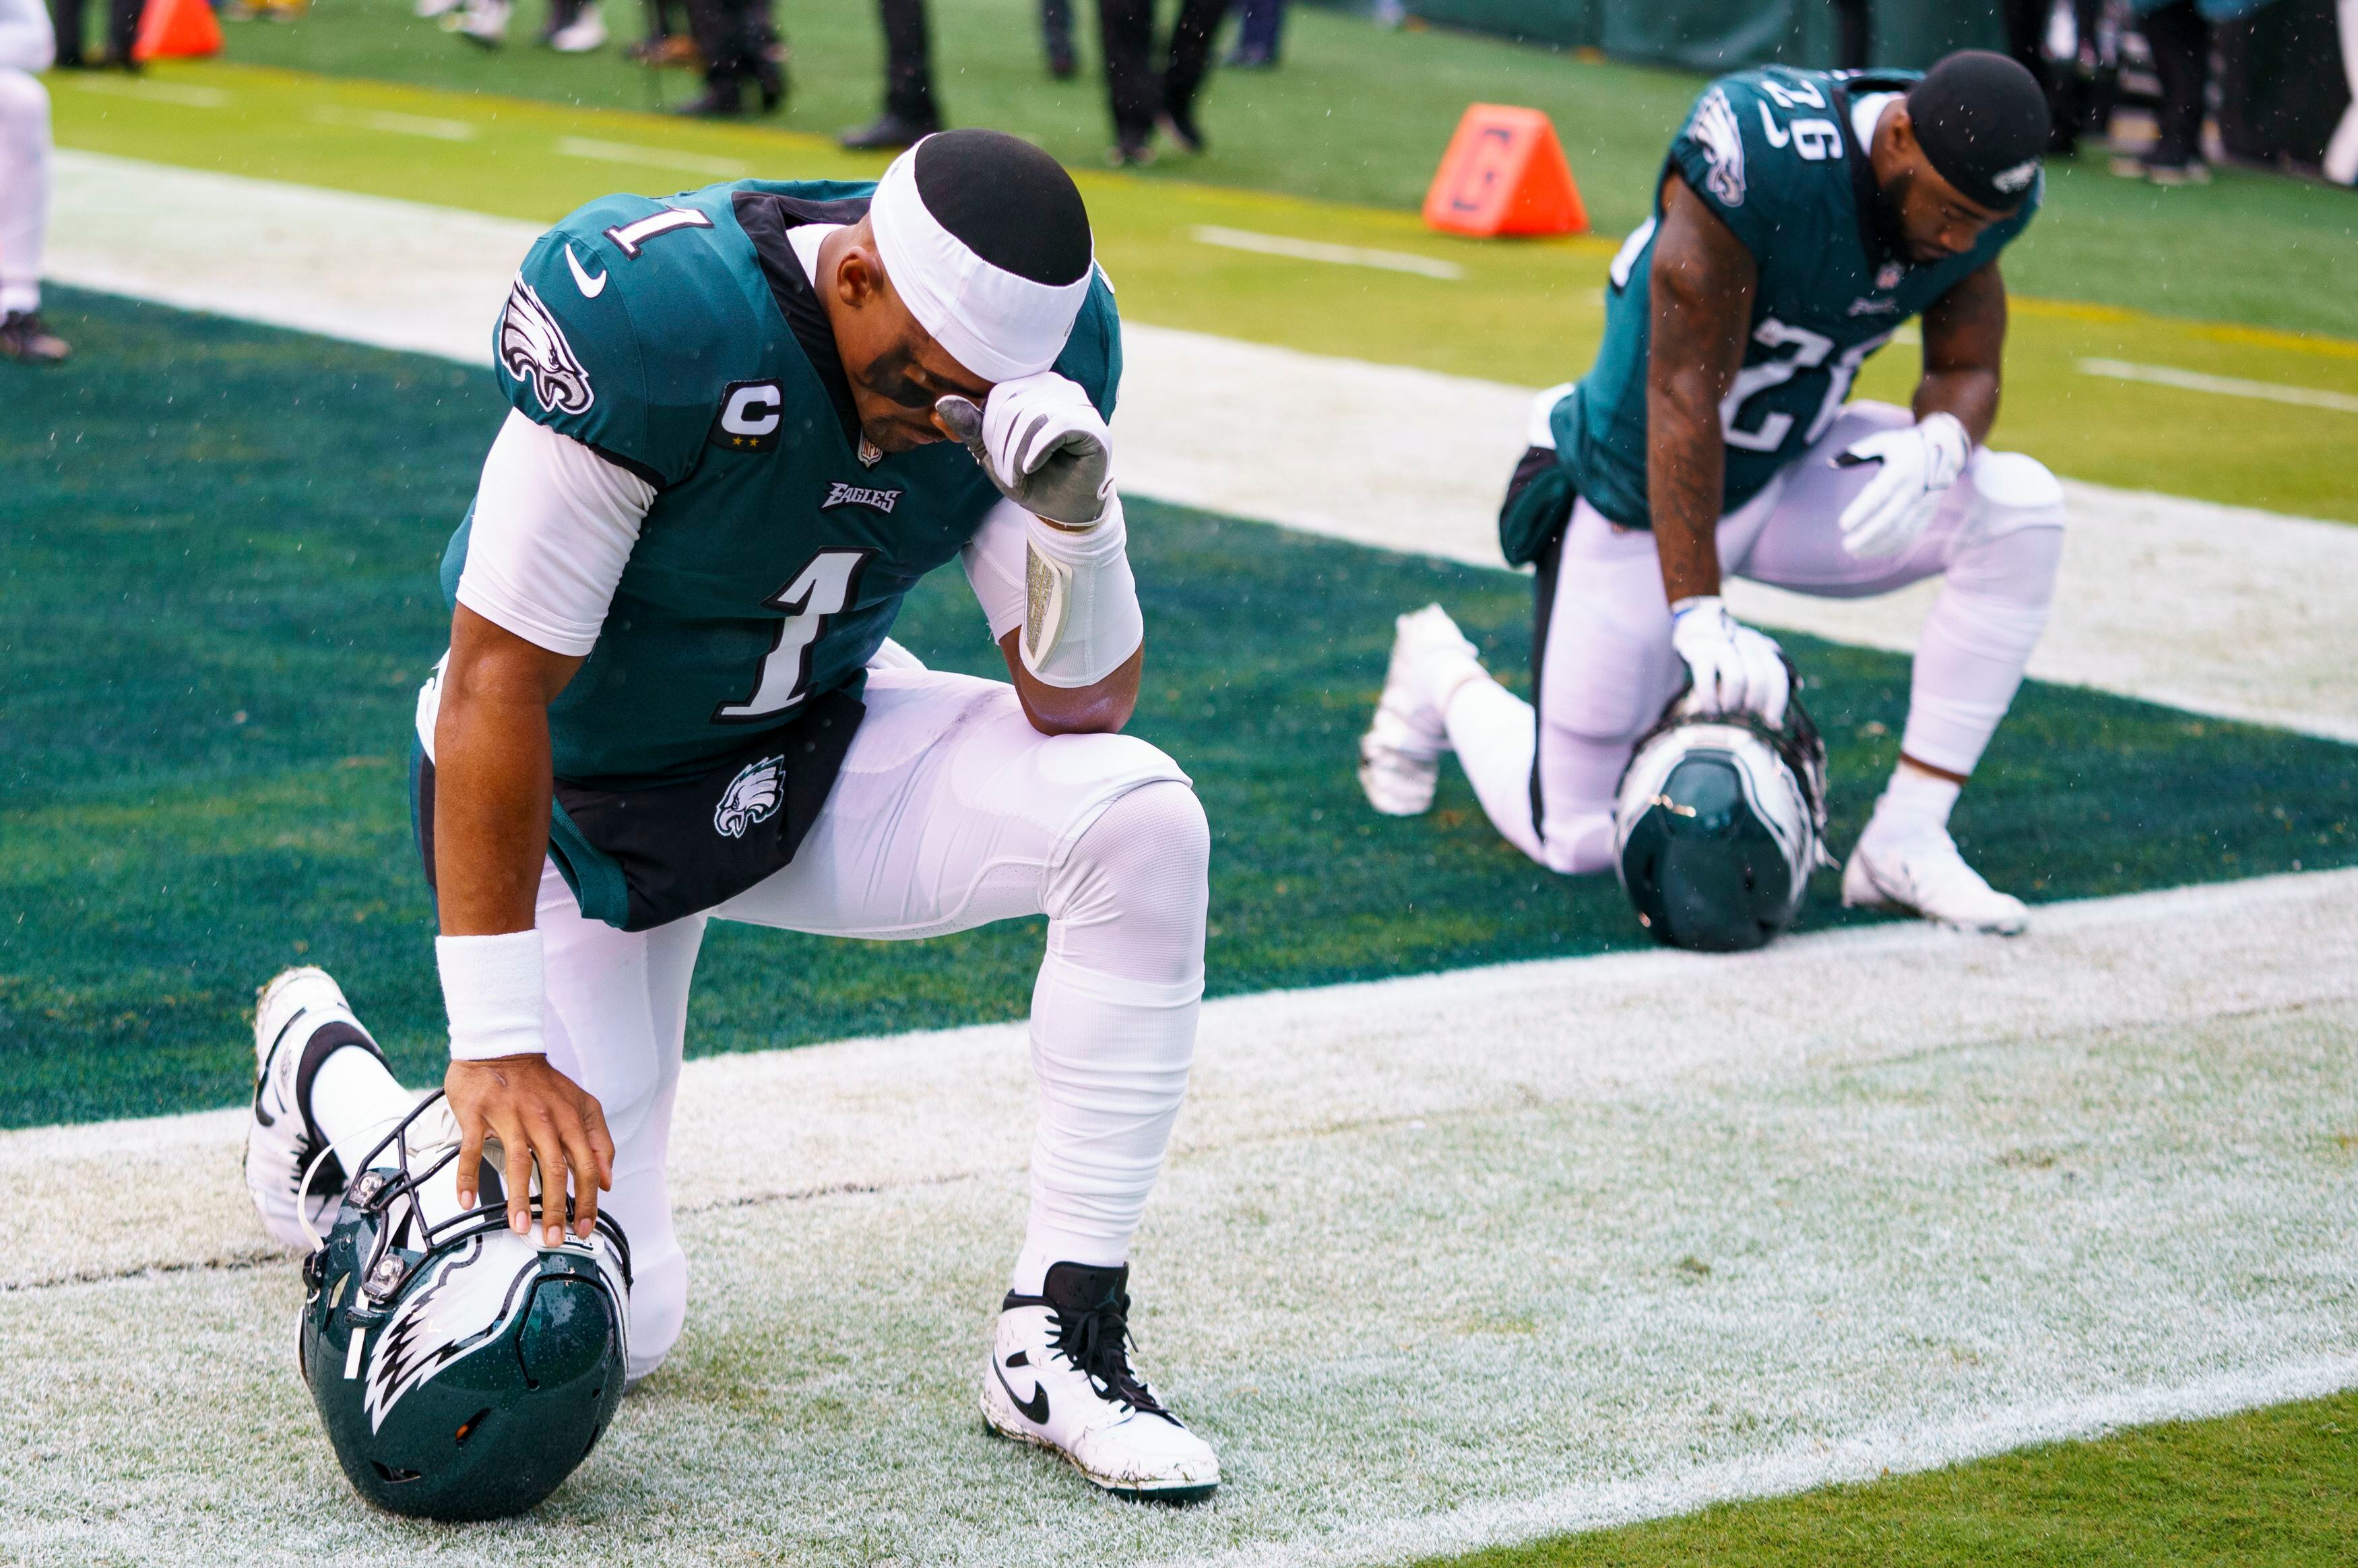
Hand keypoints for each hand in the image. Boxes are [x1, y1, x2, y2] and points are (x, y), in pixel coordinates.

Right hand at [444, 1054, 613, 1246]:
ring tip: (520, 1227)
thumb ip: (599, 1140)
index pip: (586, 1164)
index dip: (588, 1198)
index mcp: (570, 1118)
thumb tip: (608, 1180)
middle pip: (555, 1168)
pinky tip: (467, 1200)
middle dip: (555, 1208)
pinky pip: (473, 1149)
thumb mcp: (582, 1104)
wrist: (502, 1046)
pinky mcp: (478, 1114)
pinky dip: (468, 1176)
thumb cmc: (542, 1082)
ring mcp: (509, 1116)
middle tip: (553, 1237)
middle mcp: (543, 1118)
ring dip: (518, 1199)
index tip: (584, 1226)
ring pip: (517, 1162)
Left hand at [935, 372, 1111, 526]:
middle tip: (1006, 474)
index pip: (999, 394)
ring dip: (1016, 454)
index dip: (988, 428)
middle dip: (1001, 446)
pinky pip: (1055, 426)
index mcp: (1034, 386)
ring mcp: (1077, 403)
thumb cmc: (1034, 477)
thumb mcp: (994, 453)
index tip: (993, 459)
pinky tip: (1033, 467)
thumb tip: (943, 402)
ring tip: (1019, 475)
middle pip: (1013, 405)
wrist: (1065, 509)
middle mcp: (1058, 387)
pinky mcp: (1091, 424)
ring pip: (1032, 416)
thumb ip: (972, 427)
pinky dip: (1036, 451)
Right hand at [1669, 596, 1789, 726]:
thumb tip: (1777, 724)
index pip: (1777, 674)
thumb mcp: (1750, 660)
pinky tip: (1710, 710)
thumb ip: (1766, 686)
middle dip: (1753, 704)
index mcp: (1762, 646)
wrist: (1695, 622)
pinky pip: (1706, 681)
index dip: (1777, 700)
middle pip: (1758, 679)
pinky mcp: (1699, 652)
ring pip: (1735, 680)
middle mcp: (1745, 643)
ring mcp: (1721, 646)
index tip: (1773, 721)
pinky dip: (1710, 701)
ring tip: (1726, 710)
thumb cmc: (1727, 652)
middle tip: (1744, 713)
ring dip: (1732, 703)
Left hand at [1834, 411, 1969, 557]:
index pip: (1879, 494)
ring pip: (1900, 531)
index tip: (1843, 525)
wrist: (1946, 449)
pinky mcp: (1927, 513)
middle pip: (1889, 519)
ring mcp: (1922, 503)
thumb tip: (1831, 462)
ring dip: (1877, 545)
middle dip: (1867, 536)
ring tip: (1855, 552)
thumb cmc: (1905, 445)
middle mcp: (1913, 489)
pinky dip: (1893, 546)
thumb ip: (1860, 450)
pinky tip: (1875, 552)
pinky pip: (1911, 534)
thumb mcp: (1885, 440)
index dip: (1861, 511)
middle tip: (1846, 546)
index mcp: (1900, 470)